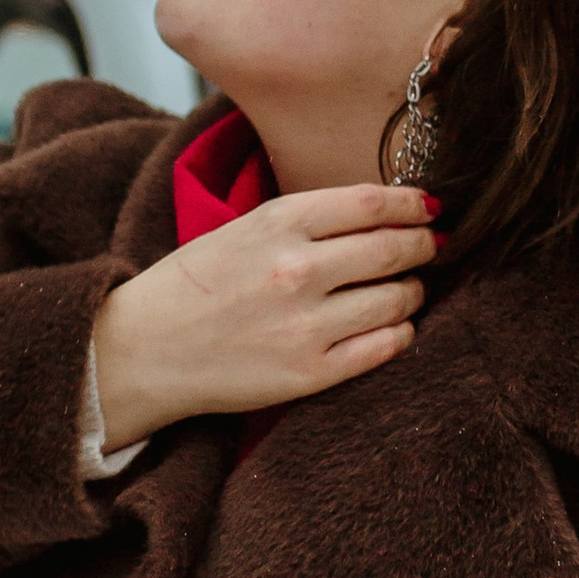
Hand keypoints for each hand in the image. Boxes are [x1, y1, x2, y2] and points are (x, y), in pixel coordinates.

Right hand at [90, 185, 435, 450]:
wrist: (143, 349)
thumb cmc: (195, 284)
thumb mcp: (245, 229)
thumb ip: (308, 220)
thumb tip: (383, 214)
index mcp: (279, 223)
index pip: (372, 203)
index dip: (413, 203)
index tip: (430, 207)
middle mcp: (296, 270)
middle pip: (393, 249)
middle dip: (425, 245)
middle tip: (435, 245)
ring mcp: (305, 325)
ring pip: (397, 299)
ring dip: (415, 291)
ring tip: (410, 289)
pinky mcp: (308, 373)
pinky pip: (383, 347)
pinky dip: (401, 333)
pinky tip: (395, 326)